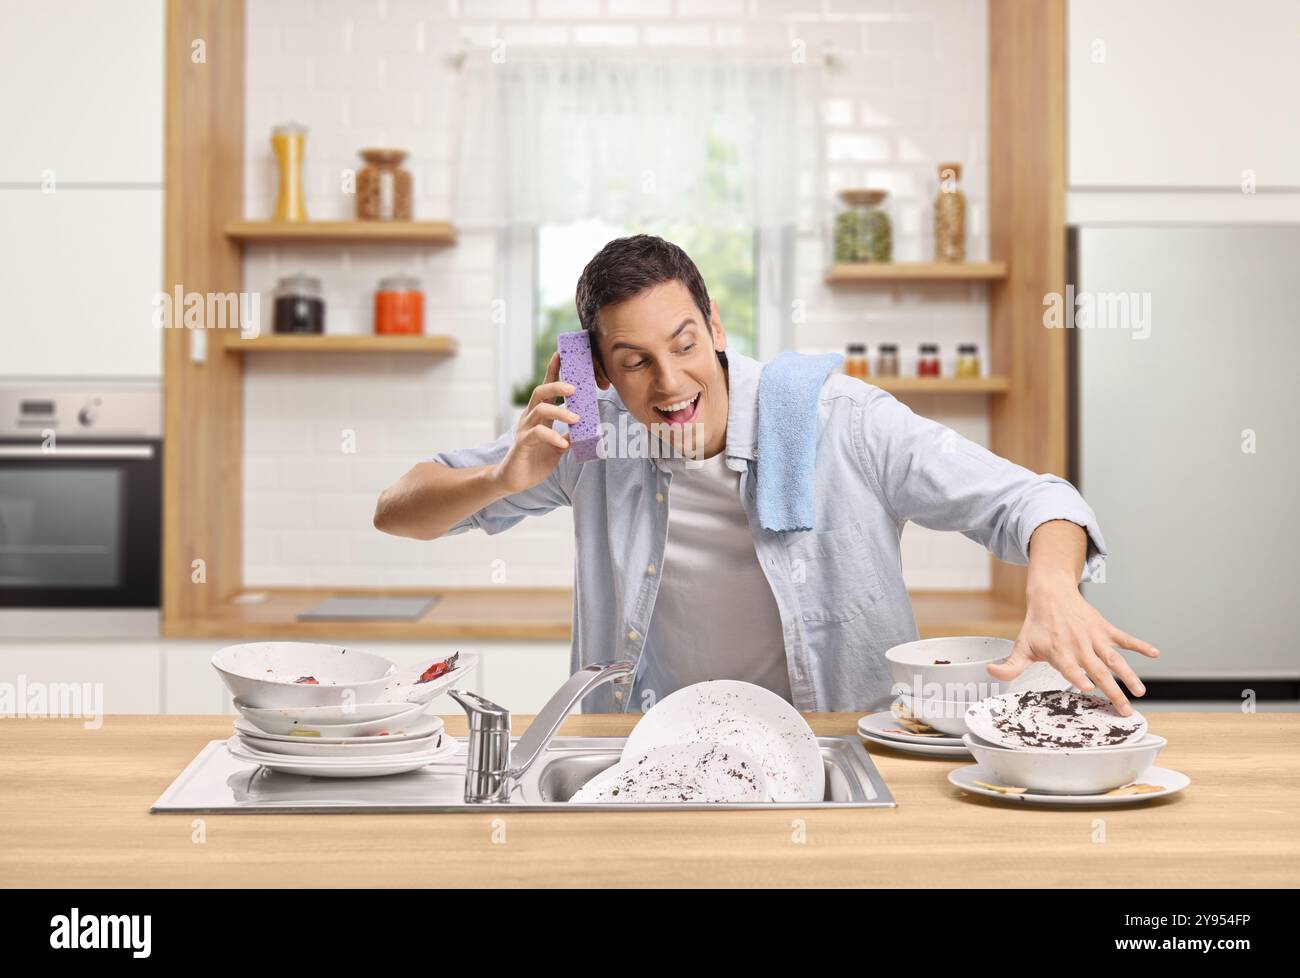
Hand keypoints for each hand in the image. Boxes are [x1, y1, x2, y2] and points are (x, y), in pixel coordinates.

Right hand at [493, 351, 578, 494]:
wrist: (513, 480)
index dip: (552, 371)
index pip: (546, 389)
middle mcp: (529, 418)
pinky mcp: (522, 443)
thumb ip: (569, 435)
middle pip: (540, 392)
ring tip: (576, 419)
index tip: (561, 354)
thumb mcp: (557, 446)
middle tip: (574, 389)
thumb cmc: (534, 460)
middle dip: (557, 385)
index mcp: (538, 416)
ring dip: (560, 412)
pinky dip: (553, 437)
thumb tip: (588, 429)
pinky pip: (538, 434)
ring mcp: (524, 429)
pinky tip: (564, 443)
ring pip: (540, 410)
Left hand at [986, 578, 1159, 715]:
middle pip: (1098, 672)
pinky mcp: (1104, 629)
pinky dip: (1139, 645)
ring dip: (1129, 675)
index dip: (1079, 678)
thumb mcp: (1022, 646)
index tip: (1089, 690)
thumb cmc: (1037, 625)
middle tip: (1125, 712)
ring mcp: (1094, 637)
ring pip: (1115, 659)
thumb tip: (990, 673)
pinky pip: (1125, 638)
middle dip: (1113, 692)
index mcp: (1060, 652)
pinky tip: (1155, 653)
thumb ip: (1011, 666)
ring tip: (1140, 692)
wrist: (1051, 593)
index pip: (1070, 668)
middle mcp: (1079, 646)